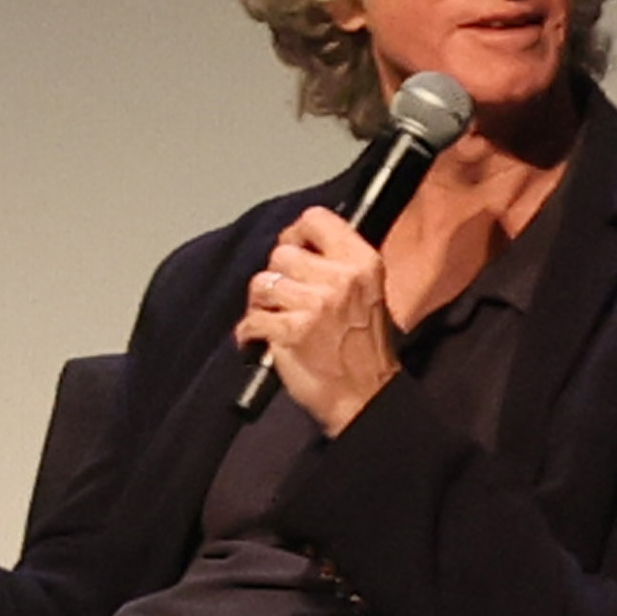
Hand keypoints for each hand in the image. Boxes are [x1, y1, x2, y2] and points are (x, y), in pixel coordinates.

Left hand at [242, 207, 404, 429]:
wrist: (367, 396)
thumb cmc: (365, 348)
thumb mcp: (367, 292)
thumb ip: (337, 264)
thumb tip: (297, 243)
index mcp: (363, 263)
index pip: (316, 219)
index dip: (296, 233)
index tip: (293, 249)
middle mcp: (341, 278)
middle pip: (281, 253)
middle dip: (277, 276)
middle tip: (286, 298)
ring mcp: (315, 304)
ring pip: (261, 283)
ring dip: (261, 303)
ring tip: (276, 319)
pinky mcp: (291, 330)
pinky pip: (250, 319)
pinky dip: (249, 332)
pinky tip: (261, 339)